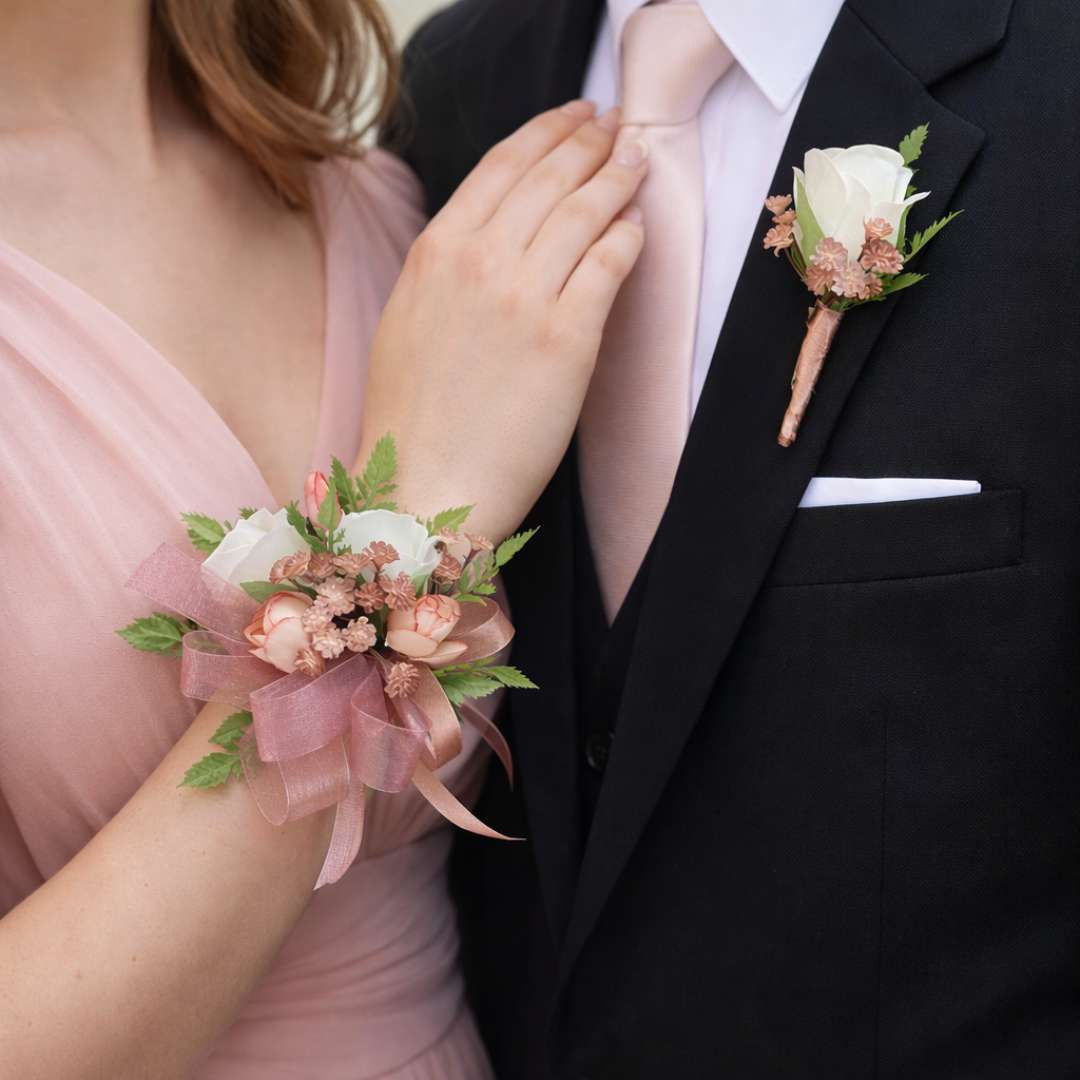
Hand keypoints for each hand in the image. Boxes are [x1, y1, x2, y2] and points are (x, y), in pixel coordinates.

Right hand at [359, 102, 646, 539]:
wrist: (427, 485)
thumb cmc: (411, 417)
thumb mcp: (407, 320)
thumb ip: (445, 268)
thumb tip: (492, 233)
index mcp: (436, 251)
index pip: (503, 166)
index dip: (547, 132)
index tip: (574, 117)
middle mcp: (481, 260)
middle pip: (551, 177)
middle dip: (590, 141)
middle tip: (616, 125)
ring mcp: (526, 296)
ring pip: (586, 210)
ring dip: (618, 176)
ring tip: (637, 159)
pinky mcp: (569, 338)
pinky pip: (610, 263)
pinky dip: (628, 235)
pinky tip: (637, 225)